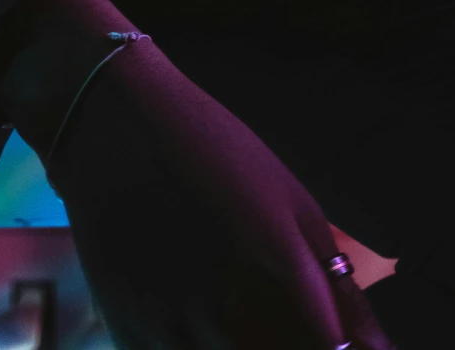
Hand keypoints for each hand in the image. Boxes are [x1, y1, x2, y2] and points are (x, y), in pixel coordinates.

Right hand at [0, 0, 393, 349]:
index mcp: (285, 283)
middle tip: (285, 319)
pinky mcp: (133, 343)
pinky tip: (200, 319)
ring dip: (245, 348)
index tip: (332, 342)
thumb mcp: (293, 207)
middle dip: (290, 343)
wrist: (113, 127)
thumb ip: (341, 292)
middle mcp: (233, 321)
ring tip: (241, 311)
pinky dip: (199, 348)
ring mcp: (177, 338)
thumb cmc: (215, 154)